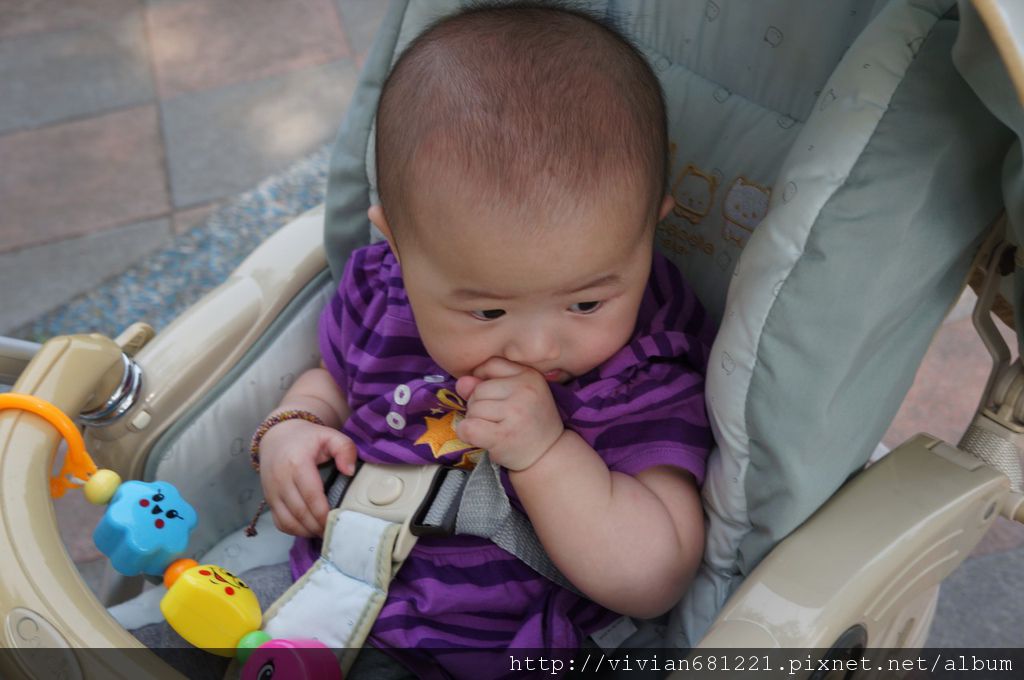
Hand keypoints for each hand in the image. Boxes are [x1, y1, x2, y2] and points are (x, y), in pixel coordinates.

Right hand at [257, 418, 356, 536]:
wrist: (277, 436)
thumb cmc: (307, 438)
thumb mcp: (330, 436)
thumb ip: (345, 449)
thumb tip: (349, 472)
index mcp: (297, 464)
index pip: (311, 496)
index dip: (324, 513)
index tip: (338, 520)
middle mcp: (281, 479)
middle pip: (300, 512)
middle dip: (318, 526)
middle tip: (335, 529)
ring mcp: (271, 491)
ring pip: (288, 521)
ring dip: (307, 531)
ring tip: (324, 531)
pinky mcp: (268, 499)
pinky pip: (279, 522)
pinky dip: (294, 530)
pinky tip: (309, 529)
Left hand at [454, 358, 564, 470]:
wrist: (548, 454)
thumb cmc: (528, 422)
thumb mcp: (516, 395)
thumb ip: (486, 384)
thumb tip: (462, 382)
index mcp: (529, 375)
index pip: (491, 364)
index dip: (483, 381)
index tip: (493, 398)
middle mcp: (525, 390)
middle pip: (479, 389)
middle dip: (479, 404)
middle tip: (497, 419)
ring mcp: (515, 412)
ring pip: (473, 409)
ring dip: (476, 420)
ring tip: (494, 428)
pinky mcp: (503, 435)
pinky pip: (468, 427)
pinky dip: (466, 433)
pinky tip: (481, 438)